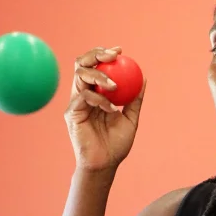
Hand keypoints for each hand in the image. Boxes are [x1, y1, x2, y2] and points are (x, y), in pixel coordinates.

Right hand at [65, 45, 145, 172]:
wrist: (105, 164)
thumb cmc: (116, 144)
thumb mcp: (131, 118)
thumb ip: (135, 99)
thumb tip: (144, 78)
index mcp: (95, 93)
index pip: (95, 66)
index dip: (103, 54)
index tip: (119, 51)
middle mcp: (83, 94)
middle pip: (82, 64)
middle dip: (95, 55)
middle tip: (112, 56)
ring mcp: (75, 103)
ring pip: (80, 76)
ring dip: (99, 77)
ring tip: (115, 87)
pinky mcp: (71, 113)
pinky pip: (83, 97)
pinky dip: (99, 99)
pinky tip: (111, 108)